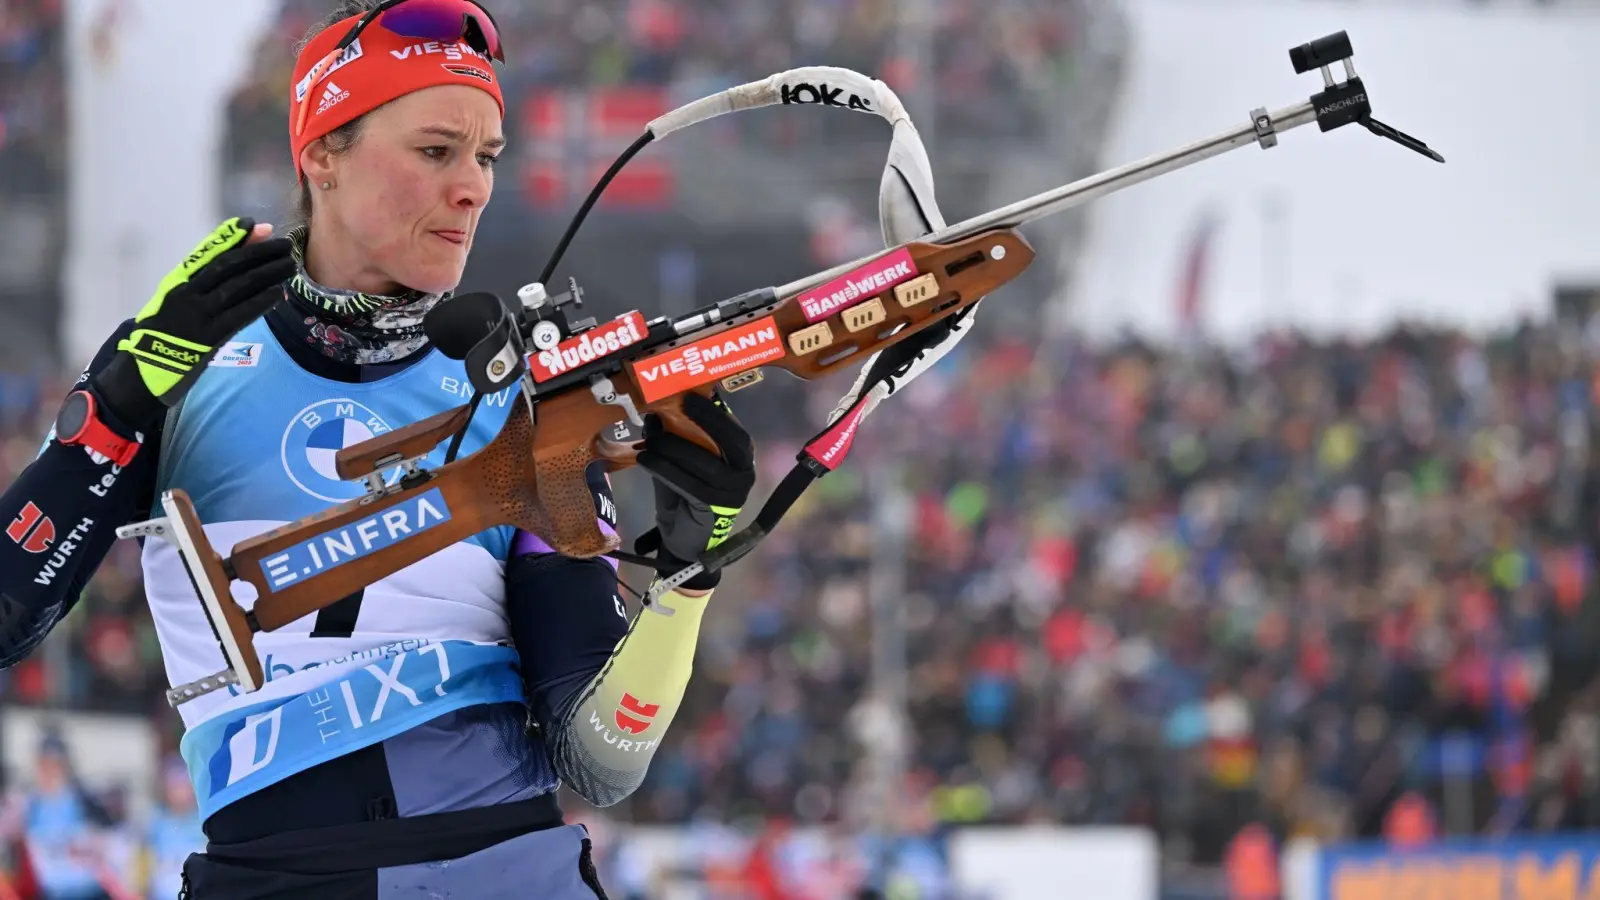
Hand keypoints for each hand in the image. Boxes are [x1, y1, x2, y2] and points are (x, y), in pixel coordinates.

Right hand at [92, 217, 294, 426]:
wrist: (141, 372)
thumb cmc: (165, 335)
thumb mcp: (177, 305)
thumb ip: (202, 285)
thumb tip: (229, 267)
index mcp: (178, 283)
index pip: (209, 254)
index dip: (234, 237)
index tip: (256, 224)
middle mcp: (186, 294)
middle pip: (228, 266)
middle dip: (258, 252)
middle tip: (285, 244)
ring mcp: (195, 316)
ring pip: (236, 288)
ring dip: (267, 274)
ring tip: (290, 265)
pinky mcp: (206, 340)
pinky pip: (237, 317)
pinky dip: (258, 303)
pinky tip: (277, 293)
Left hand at [633, 391, 755, 590]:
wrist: (685, 542)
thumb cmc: (684, 498)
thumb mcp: (678, 464)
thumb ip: (671, 441)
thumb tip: (654, 412)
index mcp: (740, 457)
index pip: (734, 429)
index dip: (714, 412)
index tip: (689, 395)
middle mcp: (744, 473)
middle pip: (732, 441)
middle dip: (704, 421)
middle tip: (672, 409)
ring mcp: (733, 493)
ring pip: (705, 464)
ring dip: (673, 448)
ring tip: (648, 442)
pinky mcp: (715, 509)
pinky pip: (691, 485)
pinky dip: (666, 470)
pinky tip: (646, 460)